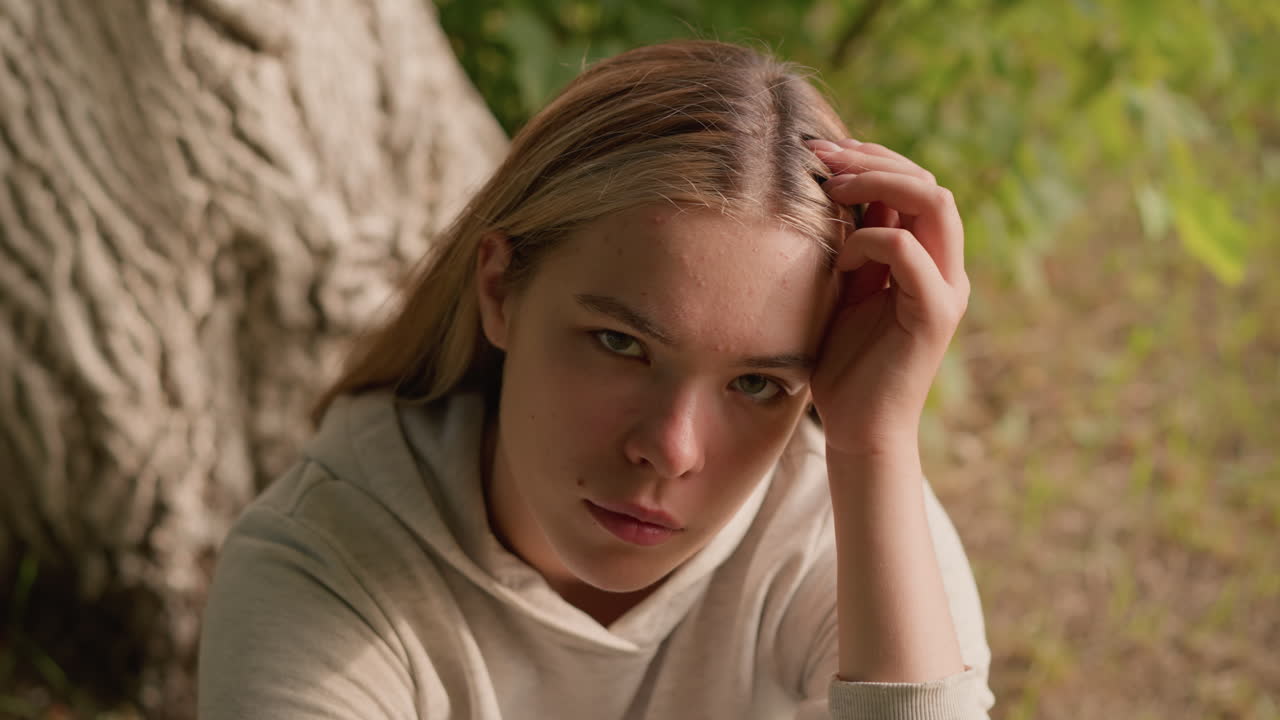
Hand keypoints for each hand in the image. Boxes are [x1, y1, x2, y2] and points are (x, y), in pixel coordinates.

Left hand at [804, 138, 969, 456]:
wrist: (859, 429)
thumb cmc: (842, 362)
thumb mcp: (842, 288)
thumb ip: (848, 243)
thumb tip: (826, 187)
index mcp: (928, 258)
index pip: (916, 183)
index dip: (872, 157)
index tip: (821, 152)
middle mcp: (946, 267)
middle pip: (929, 182)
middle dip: (872, 160)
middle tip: (821, 159)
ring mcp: (947, 289)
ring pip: (934, 203)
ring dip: (878, 184)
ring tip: (831, 190)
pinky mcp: (936, 314)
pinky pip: (908, 252)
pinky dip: (870, 239)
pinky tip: (840, 254)